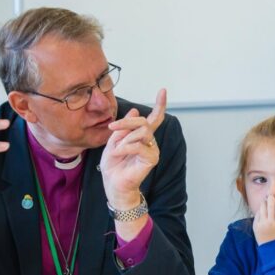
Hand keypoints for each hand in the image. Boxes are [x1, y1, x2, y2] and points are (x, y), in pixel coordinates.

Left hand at [100, 88, 165, 208]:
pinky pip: (139, 145)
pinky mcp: (152, 159)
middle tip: (112, 127)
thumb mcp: (113, 141)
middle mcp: (150, 142)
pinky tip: (119, 154)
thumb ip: (124, 128)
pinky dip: (125, 148)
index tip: (163, 90)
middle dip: (126, 122)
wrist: (113, 184)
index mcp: (142, 136)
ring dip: (125, 138)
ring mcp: (152, 150)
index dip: (160, 104)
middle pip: (144, 122)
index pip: (154, 118)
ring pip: (142, 132)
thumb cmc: (114, 165)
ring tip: (116, 149)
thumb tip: (134, 111)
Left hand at [253, 195, 274, 244]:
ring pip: (262, 207)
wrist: (271, 248)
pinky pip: (257, 213)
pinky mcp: (255, 226)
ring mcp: (262, 225)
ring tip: (267, 202)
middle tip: (272, 196)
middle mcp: (270, 223)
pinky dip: (260, 210)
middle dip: (271, 198)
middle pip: (270, 205)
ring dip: (265, 203)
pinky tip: (263, 210)